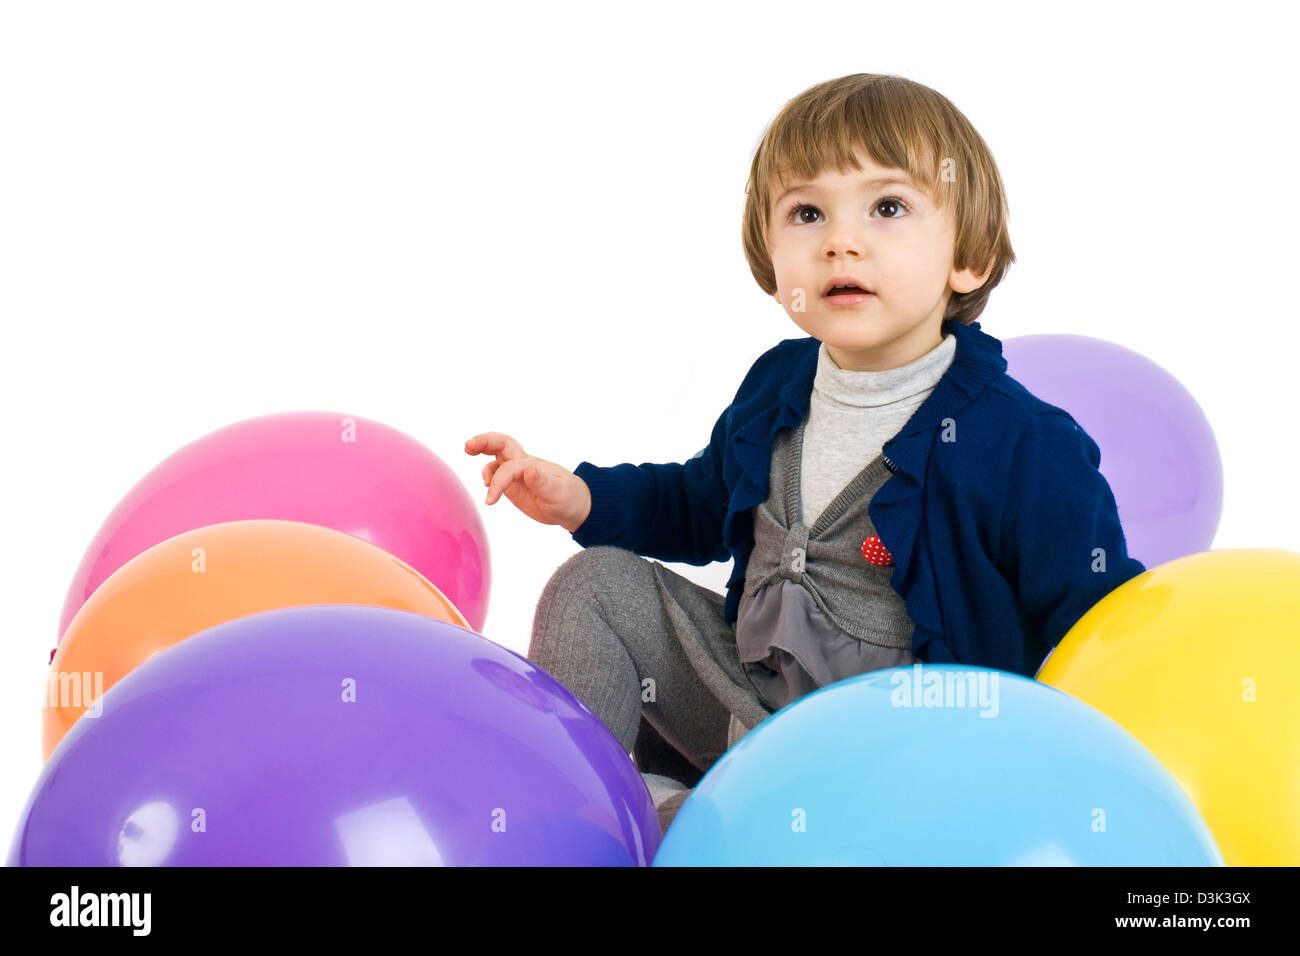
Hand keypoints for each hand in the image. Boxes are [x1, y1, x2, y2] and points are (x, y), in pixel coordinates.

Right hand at [464, 432, 591, 531]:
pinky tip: (487, 486)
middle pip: (502, 443)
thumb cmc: (568, 497)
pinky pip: (497, 471)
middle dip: (484, 441)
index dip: (498, 480)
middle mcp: (523, 464)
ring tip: (474, 461)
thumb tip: (529, 470)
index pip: (510, 467)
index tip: (491, 499)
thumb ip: (542, 482)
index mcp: (533, 465)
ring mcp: (517, 472)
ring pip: (497, 455)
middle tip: (468, 445)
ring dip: (483, 454)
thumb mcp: (558, 493)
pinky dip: (488, 474)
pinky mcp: (514, 482)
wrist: (573, 505)